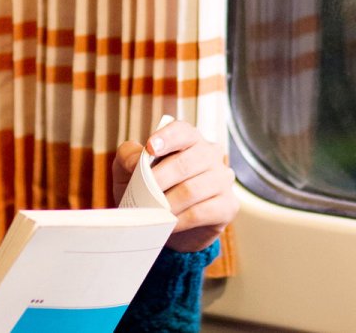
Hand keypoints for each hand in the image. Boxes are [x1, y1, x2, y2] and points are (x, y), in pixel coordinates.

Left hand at [111, 119, 238, 252]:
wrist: (164, 223)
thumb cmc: (148, 189)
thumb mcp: (128, 170)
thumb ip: (128, 156)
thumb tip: (134, 160)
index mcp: (188, 139)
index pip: (181, 131)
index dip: (166, 138)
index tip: (150, 149)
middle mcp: (210, 154)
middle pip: (185, 163)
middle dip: (159, 180)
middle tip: (142, 194)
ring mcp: (223, 179)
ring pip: (193, 190)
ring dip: (168, 203)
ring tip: (152, 212)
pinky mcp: (228, 205)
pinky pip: (202, 212)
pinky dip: (180, 220)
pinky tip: (168, 223)